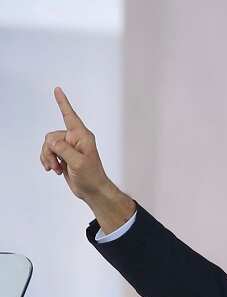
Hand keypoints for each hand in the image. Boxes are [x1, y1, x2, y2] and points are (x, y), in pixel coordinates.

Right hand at [40, 87, 134, 232]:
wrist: (93, 191)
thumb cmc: (91, 177)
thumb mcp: (78, 163)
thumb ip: (64, 149)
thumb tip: (51, 142)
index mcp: (82, 136)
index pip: (70, 116)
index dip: (63, 103)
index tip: (58, 89)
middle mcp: (75, 139)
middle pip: (51, 137)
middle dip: (49, 151)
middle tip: (57, 165)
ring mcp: (69, 148)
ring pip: (47, 146)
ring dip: (48, 158)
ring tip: (56, 169)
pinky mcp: (64, 156)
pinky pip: (48, 153)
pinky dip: (47, 161)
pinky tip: (54, 170)